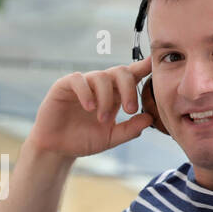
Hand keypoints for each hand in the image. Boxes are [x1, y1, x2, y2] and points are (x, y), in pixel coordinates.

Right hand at [27, 56, 153, 158]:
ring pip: (102, 76)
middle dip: (129, 89)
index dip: (143, 67)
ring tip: (102, 119)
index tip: (154, 62)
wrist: (58, 149)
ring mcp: (83, 84)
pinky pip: (79, 80)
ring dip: (106, 98)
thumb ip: (130, 129)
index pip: (131, 75)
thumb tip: (150, 118)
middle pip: (121, 72)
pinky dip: (87, 92)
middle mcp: (100, 85)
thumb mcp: (111, 138)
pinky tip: (90, 107)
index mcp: (114, 94)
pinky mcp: (64, 85)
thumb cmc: (83, 140)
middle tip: (130, 111)